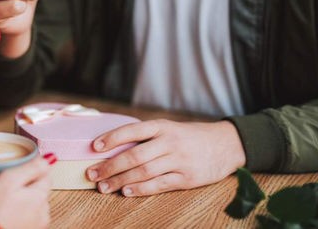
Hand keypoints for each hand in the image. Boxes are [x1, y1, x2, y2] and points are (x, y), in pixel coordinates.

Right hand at [0, 155, 53, 228]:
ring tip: (3, 201)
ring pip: (32, 202)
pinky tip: (4, 212)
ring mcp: (35, 224)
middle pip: (39, 188)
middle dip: (25, 185)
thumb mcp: (8, 180)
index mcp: (40, 196)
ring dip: (21, 199)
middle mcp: (43, 212)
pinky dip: (17, 211)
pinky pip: (25, 215)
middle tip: (6, 187)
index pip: (46, 173)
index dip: (31, 168)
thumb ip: (30, 168)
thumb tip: (48, 158)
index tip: (16, 171)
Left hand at [85, 120, 245, 196]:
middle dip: (110, 166)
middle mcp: (169, 141)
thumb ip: (145, 137)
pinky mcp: (187, 178)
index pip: (132, 130)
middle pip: (134, 155)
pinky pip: (159, 185)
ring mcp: (179, 160)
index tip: (94, 147)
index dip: (112, 138)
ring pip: (144, 171)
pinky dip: (141, 189)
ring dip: (120, 180)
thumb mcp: (169, 128)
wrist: (225, 144)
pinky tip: (126, 192)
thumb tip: (112, 147)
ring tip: (103, 186)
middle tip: (92, 174)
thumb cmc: (189, 136)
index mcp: (162, 126)